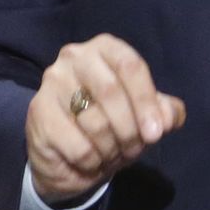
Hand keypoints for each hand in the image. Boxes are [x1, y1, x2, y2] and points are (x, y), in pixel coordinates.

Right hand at [25, 34, 184, 203]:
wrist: (66, 158)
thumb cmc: (111, 125)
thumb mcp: (143, 116)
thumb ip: (163, 112)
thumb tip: (170, 117)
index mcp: (105, 48)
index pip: (131, 66)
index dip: (146, 101)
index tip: (156, 133)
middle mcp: (74, 57)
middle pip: (112, 92)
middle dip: (130, 129)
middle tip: (134, 149)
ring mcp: (52, 84)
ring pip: (95, 122)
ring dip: (113, 148)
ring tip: (112, 154)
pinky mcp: (39, 114)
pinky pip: (78, 147)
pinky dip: (93, 161)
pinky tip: (91, 161)